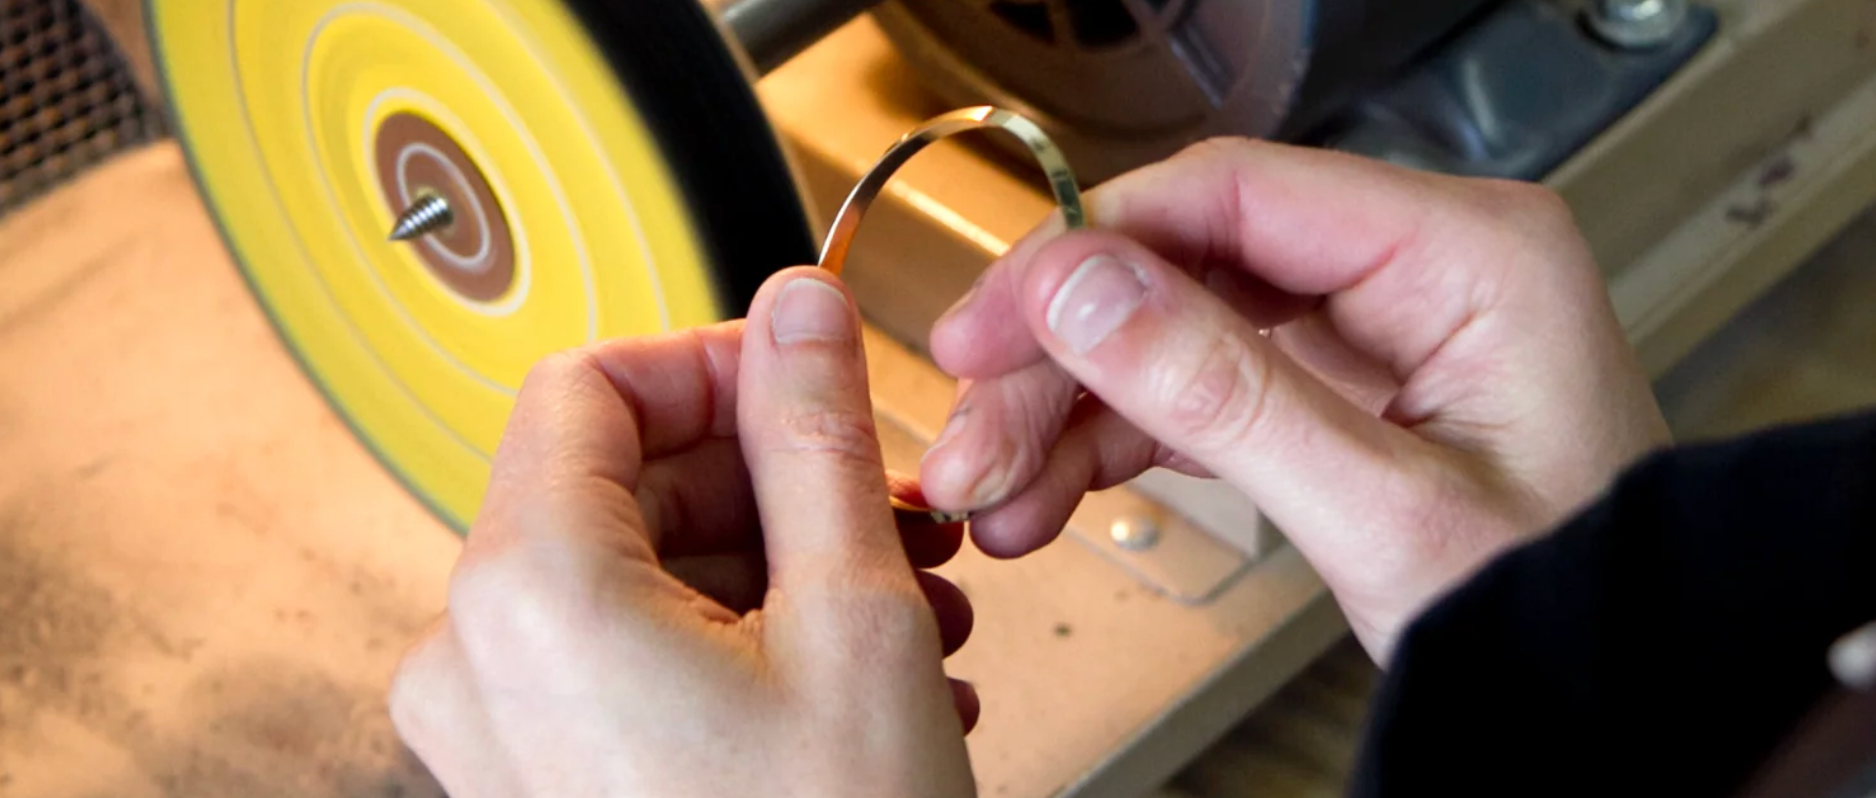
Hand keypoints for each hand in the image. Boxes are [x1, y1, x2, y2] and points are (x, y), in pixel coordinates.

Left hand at [390, 269, 977, 796]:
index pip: (589, 382)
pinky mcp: (541, 778)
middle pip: (617, 482)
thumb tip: (798, 313)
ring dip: (780, 566)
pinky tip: (855, 671)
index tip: (803, 375)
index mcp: (530, 592)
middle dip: (771, 479)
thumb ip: (815, 435)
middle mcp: (479, 658)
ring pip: (639, 574)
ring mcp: (502, 729)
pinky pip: (630, 658)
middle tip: (886, 502)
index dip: (712, 360)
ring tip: (905, 602)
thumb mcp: (853, 618)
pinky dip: (741, 640)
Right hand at [918, 138, 1671, 660]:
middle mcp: (1415, 270)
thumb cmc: (1567, 612)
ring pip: (1174, 334)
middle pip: (1184, 267)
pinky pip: (1202, 394)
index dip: (1088, 252)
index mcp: (1464, 253)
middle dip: (1063, 358)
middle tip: (971, 430)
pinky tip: (1047, 493)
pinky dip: (1119, 446)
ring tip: (991, 490)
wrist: (1629, 700)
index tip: (991, 320)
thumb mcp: (1383, 510)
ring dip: (1071, 412)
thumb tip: (1080, 291)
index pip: (1231, 196)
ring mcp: (1374, 332)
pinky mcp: (1340, 395)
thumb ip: (1225, 393)